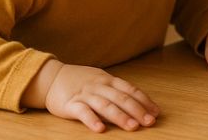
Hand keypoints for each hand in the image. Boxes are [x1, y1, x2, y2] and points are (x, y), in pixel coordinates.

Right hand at [32, 60, 159, 131]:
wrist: (51, 77)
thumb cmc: (80, 81)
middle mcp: (99, 86)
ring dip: (120, 117)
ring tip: (132, 127)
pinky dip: (92, 120)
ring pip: (105, 105)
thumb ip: (116, 90)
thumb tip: (139, 103)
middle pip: (121, 98)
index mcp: (108, 80)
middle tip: (150, 122)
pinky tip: (100, 129)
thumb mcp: (100, 80)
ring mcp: (85, 94)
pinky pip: (82, 112)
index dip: (144, 101)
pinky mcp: (70, 104)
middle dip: (137, 110)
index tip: (156, 112)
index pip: (130, 89)